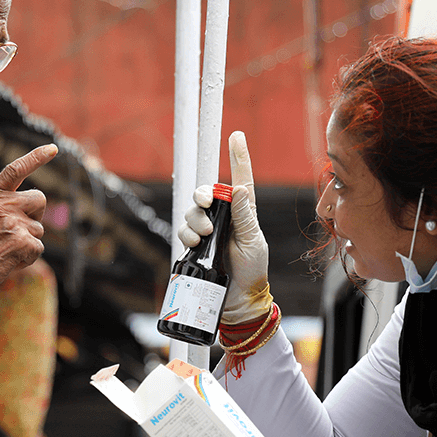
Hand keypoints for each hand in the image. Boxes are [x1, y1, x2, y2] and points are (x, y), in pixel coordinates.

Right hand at [0, 144, 57, 301]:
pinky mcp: (22, 241)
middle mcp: (2, 204)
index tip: (53, 149)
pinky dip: (27, 258)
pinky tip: (8, 261)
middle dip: (35, 215)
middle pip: (39, 199)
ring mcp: (13, 221)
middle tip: (18, 232)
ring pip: (39, 228)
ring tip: (3, 250)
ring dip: (28, 242)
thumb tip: (29, 210)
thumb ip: (0, 206)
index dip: (36, 157)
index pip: (15, 169)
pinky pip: (38, 248)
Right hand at [177, 132, 270, 323]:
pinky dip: (186, 234)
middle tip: (206, 204)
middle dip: (202, 195)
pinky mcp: (196, 247)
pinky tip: (195, 243)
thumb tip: (239, 189)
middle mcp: (224, 218)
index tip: (236, 135)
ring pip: (192, 212)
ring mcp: (208, 232)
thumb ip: (245, 216)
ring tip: (204, 235)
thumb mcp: (253, 242)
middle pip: (207, 194)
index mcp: (244, 213)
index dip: (239, 157)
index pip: (241, 180)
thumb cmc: (252, 270)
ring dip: (195, 219)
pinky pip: (183, 230)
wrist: (239, 300)